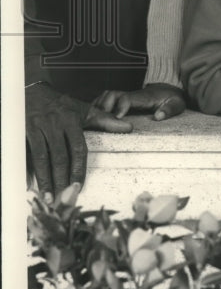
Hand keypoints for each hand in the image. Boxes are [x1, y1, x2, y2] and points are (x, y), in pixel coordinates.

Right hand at [25, 83, 131, 198]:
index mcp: (71, 120)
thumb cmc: (61, 105)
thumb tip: (129, 127)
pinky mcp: (22, 131)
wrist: (33, 90)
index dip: (78, 168)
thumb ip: (105, 121)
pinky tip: (28, 184)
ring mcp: (37, 127)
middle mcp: (54, 124)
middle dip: (61, 179)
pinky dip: (26, 169)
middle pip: (59, 157)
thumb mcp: (84, 110)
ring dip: (44, 179)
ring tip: (48, 197)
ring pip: (41, 157)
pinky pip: (24, 153)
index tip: (79, 186)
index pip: (78, 148)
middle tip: (63, 198)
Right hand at [93, 81, 185, 121]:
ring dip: (100, 106)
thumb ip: (169, 110)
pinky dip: (100, 106)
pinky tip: (97, 117)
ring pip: (107, 96)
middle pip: (112, 95)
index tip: (116, 119)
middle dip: (104, 107)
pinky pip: (107, 99)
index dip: (120, 107)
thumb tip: (158, 116)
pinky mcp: (123, 99)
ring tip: (97, 121)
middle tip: (102, 122)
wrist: (170, 90)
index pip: (128, 98)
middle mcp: (133, 94)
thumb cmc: (173, 99)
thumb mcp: (177, 104)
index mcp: (144, 96)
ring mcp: (127, 95)